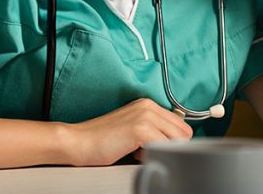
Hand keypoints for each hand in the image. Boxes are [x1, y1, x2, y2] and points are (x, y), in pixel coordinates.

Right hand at [64, 98, 192, 165]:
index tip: (157, 148)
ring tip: (139, 152)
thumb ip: (153, 130)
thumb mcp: (132, 128)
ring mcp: (145, 116)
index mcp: (148, 104)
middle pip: (184, 133)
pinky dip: (152, 157)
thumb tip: (174, 142)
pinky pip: (163, 148)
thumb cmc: (101, 140)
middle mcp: (149, 106)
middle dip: (170, 147)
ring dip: (161, 152)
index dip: (173, 142)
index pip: (181, 125)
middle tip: (148, 151)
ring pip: (176, 141)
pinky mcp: (140, 129)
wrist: (78, 142)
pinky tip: (134, 154)